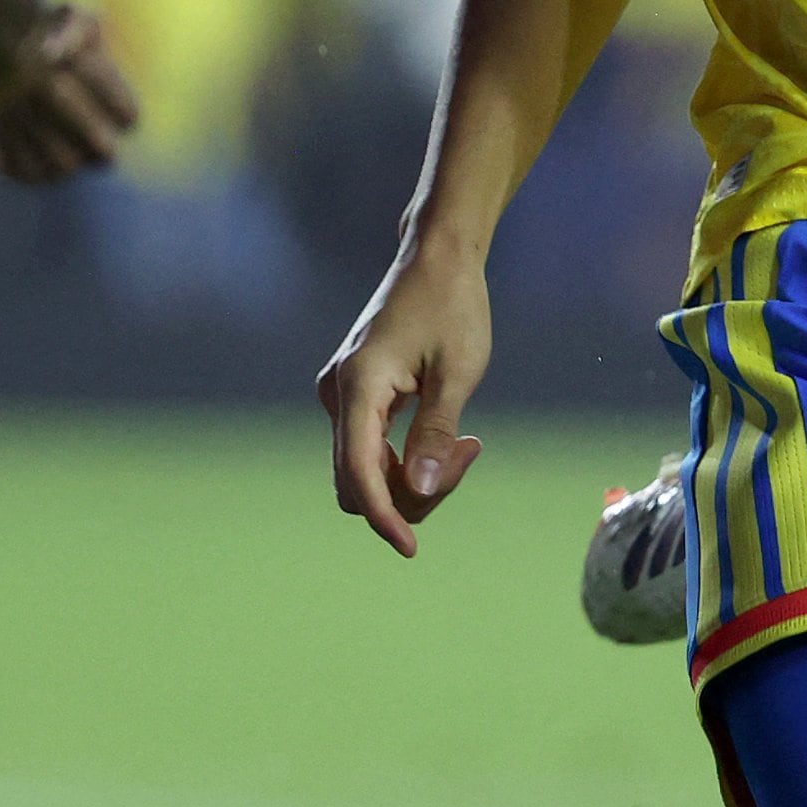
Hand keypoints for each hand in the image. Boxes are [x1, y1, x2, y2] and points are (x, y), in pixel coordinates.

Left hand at [0, 4, 138, 182]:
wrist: (17, 54)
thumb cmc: (56, 31)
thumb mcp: (71, 14)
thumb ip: (70, 30)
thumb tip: (50, 56)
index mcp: (123, 109)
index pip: (128, 115)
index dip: (106, 91)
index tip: (77, 62)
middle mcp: (102, 143)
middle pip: (102, 149)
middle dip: (77, 117)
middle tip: (50, 82)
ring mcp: (71, 160)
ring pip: (64, 165)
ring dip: (39, 132)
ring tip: (15, 99)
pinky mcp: (37, 171)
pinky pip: (28, 173)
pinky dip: (12, 147)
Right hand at [317, 239, 492, 556]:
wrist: (438, 257)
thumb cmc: (454, 306)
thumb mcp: (457, 373)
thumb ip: (436, 435)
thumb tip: (417, 492)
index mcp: (357, 387)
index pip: (359, 475)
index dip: (384, 518)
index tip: (410, 549)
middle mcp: (338, 394)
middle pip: (361, 481)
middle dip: (412, 491)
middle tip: (469, 451)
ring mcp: (342, 395)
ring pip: (368, 469)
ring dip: (413, 475)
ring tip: (467, 443)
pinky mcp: (356, 394)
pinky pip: (372, 448)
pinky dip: (406, 456)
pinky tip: (450, 438)